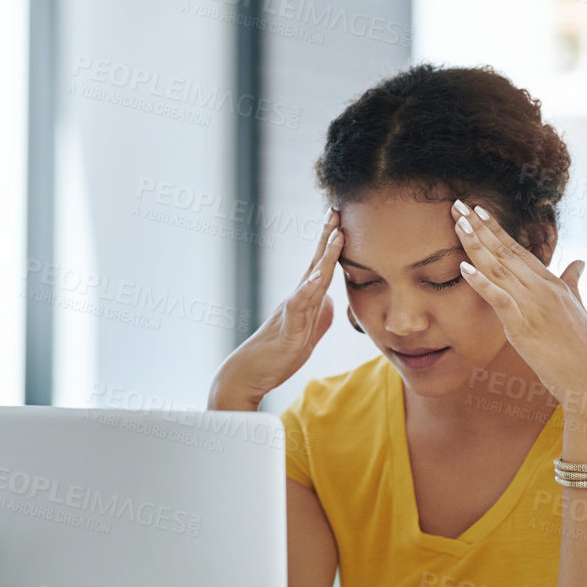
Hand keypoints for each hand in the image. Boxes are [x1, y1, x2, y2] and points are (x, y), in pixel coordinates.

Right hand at [209, 208, 342, 409]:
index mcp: (302, 302)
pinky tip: (319, 277)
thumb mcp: (305, 337)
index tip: (340, 221)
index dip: (331, 245)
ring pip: (310, 279)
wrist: (246, 375)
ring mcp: (290, 313)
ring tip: (336, 233)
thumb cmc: (274, 358)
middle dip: (327, 237)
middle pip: (315, 264)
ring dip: (324, 256)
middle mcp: (295, 301)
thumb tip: (331, 302)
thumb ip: (319, 319)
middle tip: (336, 210)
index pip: (320, 268)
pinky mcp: (287, 330)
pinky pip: (298, 307)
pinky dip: (308, 291)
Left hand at [450, 200, 586, 409]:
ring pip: (499, 268)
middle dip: (478, 227)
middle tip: (457, 204)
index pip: (517, 248)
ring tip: (457, 223)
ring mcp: (533, 305)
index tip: (477, 210)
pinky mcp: (524, 326)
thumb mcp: (577, 308)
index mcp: (552, 282)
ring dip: (475, 244)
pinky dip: (481, 282)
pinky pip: (499, 299)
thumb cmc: (583, 347)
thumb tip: (580, 262)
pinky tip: (463, 268)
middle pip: (504, 251)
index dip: (495, 228)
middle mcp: (542, 288)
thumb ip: (573, 282)